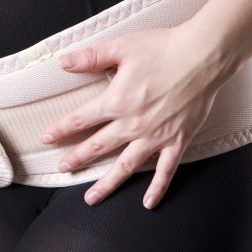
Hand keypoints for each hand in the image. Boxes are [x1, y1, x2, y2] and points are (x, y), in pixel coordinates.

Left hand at [41, 24, 225, 209]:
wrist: (203, 56)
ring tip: (91, 198)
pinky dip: (156, 188)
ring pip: (125, 166)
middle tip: (63, 169)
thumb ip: (91, 57)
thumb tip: (63, 62)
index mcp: (117, 102)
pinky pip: (165, 171)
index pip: (81, 119)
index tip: (47, 138)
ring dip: (107, 183)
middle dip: (77, 158)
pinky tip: (148, 203)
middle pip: (98, 146)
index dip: (61, 129)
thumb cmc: (164, 48)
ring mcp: (156, 137)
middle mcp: (133, 124)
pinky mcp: (178, 141)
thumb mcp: (122, 47)